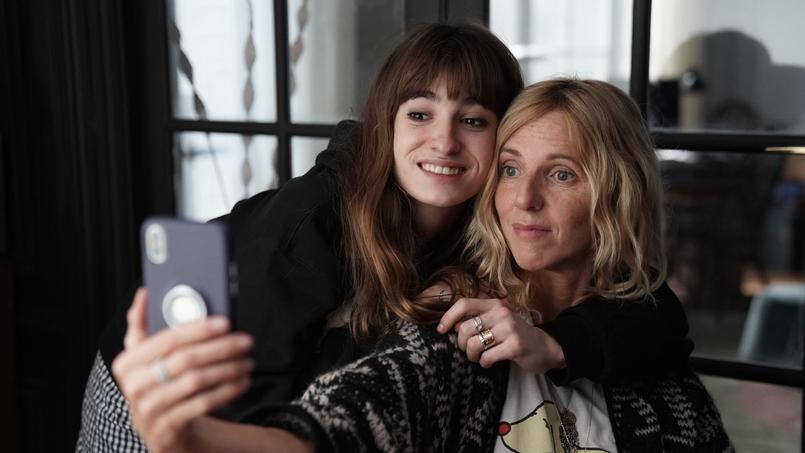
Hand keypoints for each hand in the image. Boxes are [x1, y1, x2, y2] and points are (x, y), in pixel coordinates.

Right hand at [111, 288, 253, 452]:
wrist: (158, 428)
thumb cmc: (155, 383)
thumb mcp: (143, 357)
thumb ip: (141, 326)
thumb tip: (144, 293)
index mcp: (127, 363)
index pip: (167, 340)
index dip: (198, 329)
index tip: (226, 322)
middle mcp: (134, 386)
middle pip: (185, 360)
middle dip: (221, 348)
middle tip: (246, 341)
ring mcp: (149, 410)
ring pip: (196, 382)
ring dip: (228, 369)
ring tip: (248, 361)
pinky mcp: (166, 429)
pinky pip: (203, 405)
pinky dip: (227, 391)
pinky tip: (242, 381)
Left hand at [437, 296, 564, 372]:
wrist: (547, 347)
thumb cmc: (516, 335)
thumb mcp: (498, 322)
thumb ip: (478, 320)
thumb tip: (452, 326)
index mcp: (495, 304)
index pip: (464, 304)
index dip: (448, 317)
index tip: (441, 330)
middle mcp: (501, 313)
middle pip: (465, 329)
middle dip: (461, 344)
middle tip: (469, 351)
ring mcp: (509, 328)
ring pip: (473, 344)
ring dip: (472, 356)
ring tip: (479, 358)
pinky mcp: (515, 345)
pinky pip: (487, 357)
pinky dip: (484, 363)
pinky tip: (490, 363)